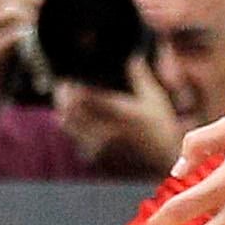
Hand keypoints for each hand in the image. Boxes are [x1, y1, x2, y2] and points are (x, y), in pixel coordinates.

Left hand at [57, 63, 184, 179]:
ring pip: (69, 128)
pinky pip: (75, 142)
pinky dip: (72, 131)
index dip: (71, 87)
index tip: (68, 80)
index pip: (84, 97)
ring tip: (65, 104)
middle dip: (62, 98)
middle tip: (61, 88)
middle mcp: (106, 131)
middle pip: (70, 112)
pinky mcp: (96, 160)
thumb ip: (140, 77)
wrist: (163, 166)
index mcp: (119, 113)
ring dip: (64, 113)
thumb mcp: (155, 100)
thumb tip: (133, 57)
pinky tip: (77, 124)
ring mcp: (98, 147)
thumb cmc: (161, 131)